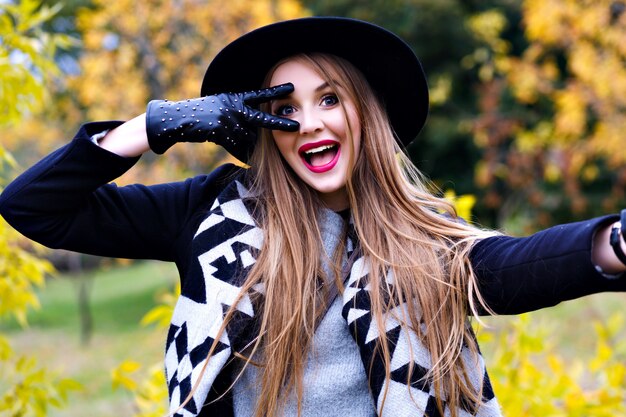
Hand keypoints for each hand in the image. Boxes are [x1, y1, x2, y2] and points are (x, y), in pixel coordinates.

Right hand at [145, 83, 298, 160]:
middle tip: (295, 126)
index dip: (275, 91)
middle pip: (261, 118)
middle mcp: (233, 106)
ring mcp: (227, 118)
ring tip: (226, 136)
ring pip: (245, 137)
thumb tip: (254, 135)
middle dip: (278, 122)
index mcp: (235, 98)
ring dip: (241, 141)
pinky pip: (235, 144)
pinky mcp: (220, 129)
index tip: (291, 88)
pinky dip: (235, 149)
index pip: (259, 95)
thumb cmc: (200, 115)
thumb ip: (237, 116)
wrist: (177, 119)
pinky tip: (229, 146)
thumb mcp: (220, 108)